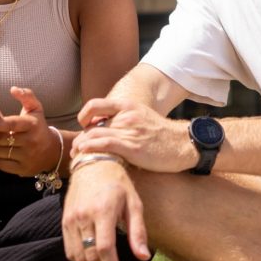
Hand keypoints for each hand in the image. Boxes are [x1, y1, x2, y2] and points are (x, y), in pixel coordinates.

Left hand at [0, 86, 60, 176]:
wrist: (52, 151)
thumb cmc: (38, 126)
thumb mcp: (35, 109)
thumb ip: (26, 95)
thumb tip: (13, 89)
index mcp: (32, 125)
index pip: (11, 124)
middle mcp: (31, 141)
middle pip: (0, 139)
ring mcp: (27, 157)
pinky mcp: (23, 169)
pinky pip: (0, 163)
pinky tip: (2, 151)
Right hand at [62, 160, 150, 260]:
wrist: (93, 163)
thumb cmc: (117, 182)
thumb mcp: (134, 202)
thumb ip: (137, 231)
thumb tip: (142, 256)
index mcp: (103, 210)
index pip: (104, 248)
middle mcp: (84, 216)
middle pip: (90, 256)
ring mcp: (71, 218)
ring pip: (78, 255)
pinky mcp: (65, 220)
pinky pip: (69, 248)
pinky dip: (80, 260)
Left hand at [72, 97, 196, 172]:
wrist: (183, 143)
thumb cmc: (163, 136)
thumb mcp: (143, 119)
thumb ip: (126, 121)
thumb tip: (108, 131)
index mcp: (128, 107)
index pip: (96, 104)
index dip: (84, 115)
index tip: (83, 126)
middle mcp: (126, 116)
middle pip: (93, 125)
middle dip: (81, 138)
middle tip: (76, 150)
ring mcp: (128, 130)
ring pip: (94, 135)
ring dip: (81, 146)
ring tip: (77, 156)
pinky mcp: (132, 147)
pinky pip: (104, 145)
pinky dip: (90, 149)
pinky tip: (84, 155)